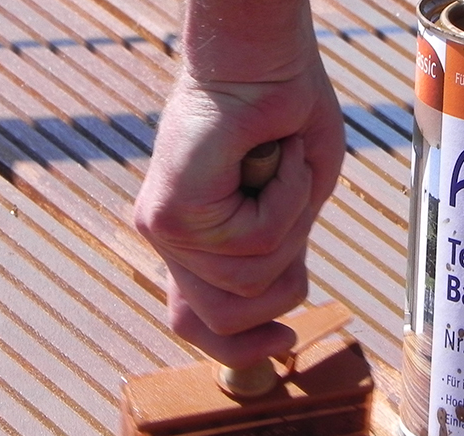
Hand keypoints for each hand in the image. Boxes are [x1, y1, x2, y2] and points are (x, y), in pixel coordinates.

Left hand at [133, 50, 344, 369]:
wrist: (263, 56)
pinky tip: (274, 156)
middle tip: (299, 223)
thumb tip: (275, 312)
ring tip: (283, 167)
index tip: (285, 342)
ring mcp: (165, 229)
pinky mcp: (169, 213)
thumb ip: (277, 256)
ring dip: (291, 222)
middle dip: (281, 291)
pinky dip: (285, 198)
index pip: (193, 323)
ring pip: (249, 282)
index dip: (239, 350)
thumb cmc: (284, 114)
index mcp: (194, 241)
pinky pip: (252, 243)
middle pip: (218, 322)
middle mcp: (169, 239)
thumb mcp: (294, 204)